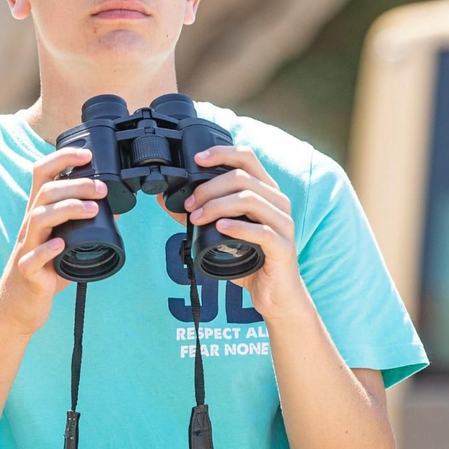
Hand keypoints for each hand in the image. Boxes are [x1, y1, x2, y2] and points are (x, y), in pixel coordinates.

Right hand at [0, 147, 104, 335]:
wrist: (18, 306)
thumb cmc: (43, 271)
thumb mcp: (65, 244)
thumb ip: (85, 227)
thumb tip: (115, 211)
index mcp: (38, 214)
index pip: (42, 174)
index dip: (62, 159)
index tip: (86, 154)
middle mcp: (30, 226)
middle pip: (44, 191)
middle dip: (75, 184)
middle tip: (102, 189)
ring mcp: (26, 247)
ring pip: (38, 217)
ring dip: (67, 209)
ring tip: (92, 210)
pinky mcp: (27, 271)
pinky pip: (33, 257)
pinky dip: (48, 248)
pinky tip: (62, 244)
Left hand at [175, 145, 304, 315]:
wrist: (275, 295)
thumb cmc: (250, 261)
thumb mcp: (222, 234)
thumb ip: (200, 215)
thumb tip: (166, 201)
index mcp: (266, 192)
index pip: (247, 158)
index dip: (221, 153)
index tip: (197, 159)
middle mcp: (278, 202)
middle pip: (242, 177)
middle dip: (209, 188)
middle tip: (189, 205)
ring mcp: (283, 223)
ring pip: (249, 199)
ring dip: (217, 206)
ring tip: (197, 218)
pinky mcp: (283, 246)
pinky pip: (261, 230)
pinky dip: (237, 226)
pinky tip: (220, 228)